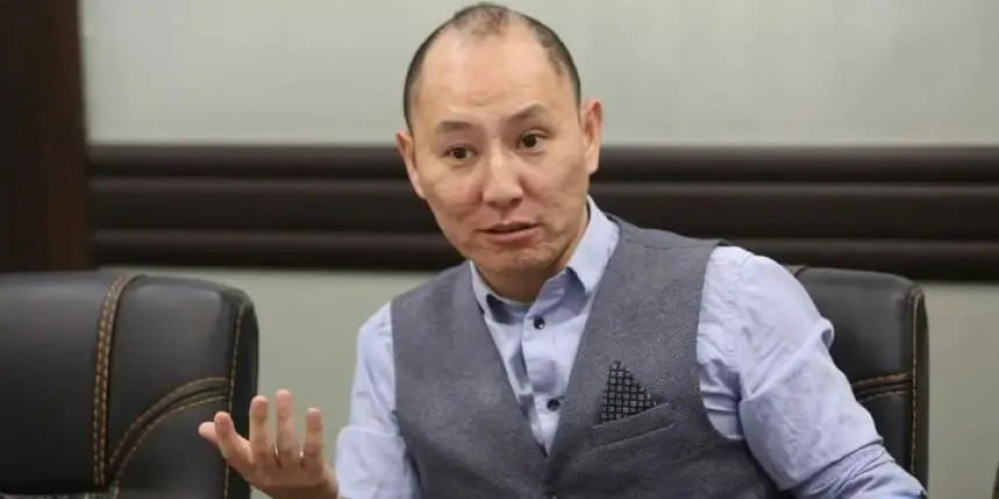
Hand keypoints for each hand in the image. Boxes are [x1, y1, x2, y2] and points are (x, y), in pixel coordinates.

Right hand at [198, 390, 338, 498]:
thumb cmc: (276, 475)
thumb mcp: (252, 463)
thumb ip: (232, 444)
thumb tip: (203, 426)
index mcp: (251, 470)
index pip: (233, 455)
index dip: (225, 437)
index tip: (220, 415)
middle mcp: (269, 473)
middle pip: (262, 450)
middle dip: (259, 424)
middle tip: (258, 399)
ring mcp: (293, 475)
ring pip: (287, 447)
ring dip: (285, 420)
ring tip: (283, 394)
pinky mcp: (316, 473)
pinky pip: (314, 451)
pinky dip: (314, 432)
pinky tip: (313, 412)